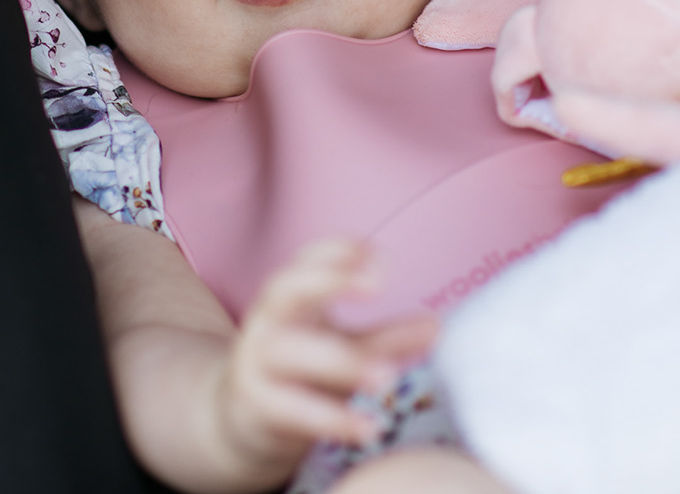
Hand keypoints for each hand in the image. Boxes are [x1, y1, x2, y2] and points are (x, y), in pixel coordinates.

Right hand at [214, 240, 436, 472]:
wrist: (243, 420)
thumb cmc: (299, 371)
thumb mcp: (339, 346)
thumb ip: (385, 337)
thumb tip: (436, 327)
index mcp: (288, 298)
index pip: (305, 260)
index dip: (337, 251)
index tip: (378, 257)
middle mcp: (267, 321)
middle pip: (286, 289)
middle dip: (329, 282)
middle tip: (378, 285)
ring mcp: (258, 362)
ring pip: (292, 353)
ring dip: (341, 361)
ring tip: (387, 377)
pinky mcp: (259, 406)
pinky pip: (295, 411)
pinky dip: (333, 420)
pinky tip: (369, 428)